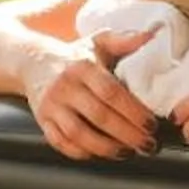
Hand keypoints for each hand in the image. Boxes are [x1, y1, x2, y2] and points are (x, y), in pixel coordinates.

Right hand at [19, 28, 158, 159]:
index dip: (133, 111)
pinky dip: (80, 152)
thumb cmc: (75, 56)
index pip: (111, 92)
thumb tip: (154, 34)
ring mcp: (51, 105)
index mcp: (83, 66)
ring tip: (127, 152)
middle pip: (99, 116)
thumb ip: (125, 40)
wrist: (33, 62)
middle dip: (127, 134)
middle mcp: (65, 86)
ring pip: (78, 133)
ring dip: (105, 147)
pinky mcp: (42, 120)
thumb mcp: (98, 42)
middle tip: (148, 145)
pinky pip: (60, 142)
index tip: (152, 124)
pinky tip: (99, 154)